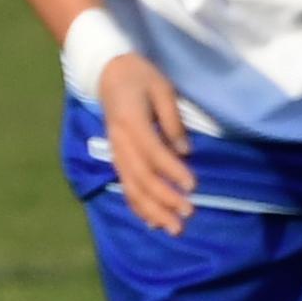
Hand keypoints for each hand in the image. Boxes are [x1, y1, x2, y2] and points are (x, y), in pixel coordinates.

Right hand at [94, 53, 197, 232]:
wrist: (108, 72)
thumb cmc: (140, 76)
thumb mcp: (162, 88)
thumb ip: (172, 120)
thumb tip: (185, 152)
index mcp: (132, 122)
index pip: (153, 153)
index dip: (172, 171)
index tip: (193, 186)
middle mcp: (120, 142)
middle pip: (141, 177)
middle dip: (165, 199)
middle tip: (188, 214)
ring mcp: (116, 152)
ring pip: (131, 187)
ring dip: (152, 210)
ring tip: (173, 228)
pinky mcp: (116, 158)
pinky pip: (125, 186)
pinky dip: (138, 206)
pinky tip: (153, 221)